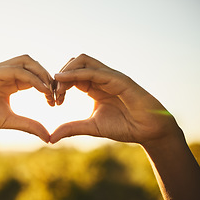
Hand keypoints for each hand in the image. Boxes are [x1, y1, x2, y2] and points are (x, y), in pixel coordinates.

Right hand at [0, 55, 54, 142]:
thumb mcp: (9, 121)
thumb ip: (29, 125)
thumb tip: (48, 137)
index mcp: (9, 82)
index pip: (34, 75)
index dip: (47, 85)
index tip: (56, 101)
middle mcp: (4, 73)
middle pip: (32, 64)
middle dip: (47, 76)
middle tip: (56, 94)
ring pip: (25, 62)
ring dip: (41, 73)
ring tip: (50, 91)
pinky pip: (15, 70)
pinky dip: (31, 77)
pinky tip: (41, 90)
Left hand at [50, 54, 182, 145]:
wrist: (148, 131)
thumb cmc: (124, 126)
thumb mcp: (91, 127)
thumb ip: (72, 128)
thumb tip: (50, 138)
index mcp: (94, 86)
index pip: (71, 76)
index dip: (59, 85)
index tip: (53, 101)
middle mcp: (101, 78)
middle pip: (74, 63)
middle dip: (60, 76)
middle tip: (54, 94)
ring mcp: (110, 76)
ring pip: (83, 60)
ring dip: (67, 71)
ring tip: (58, 88)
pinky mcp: (119, 79)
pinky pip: (95, 71)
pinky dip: (77, 73)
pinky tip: (64, 81)